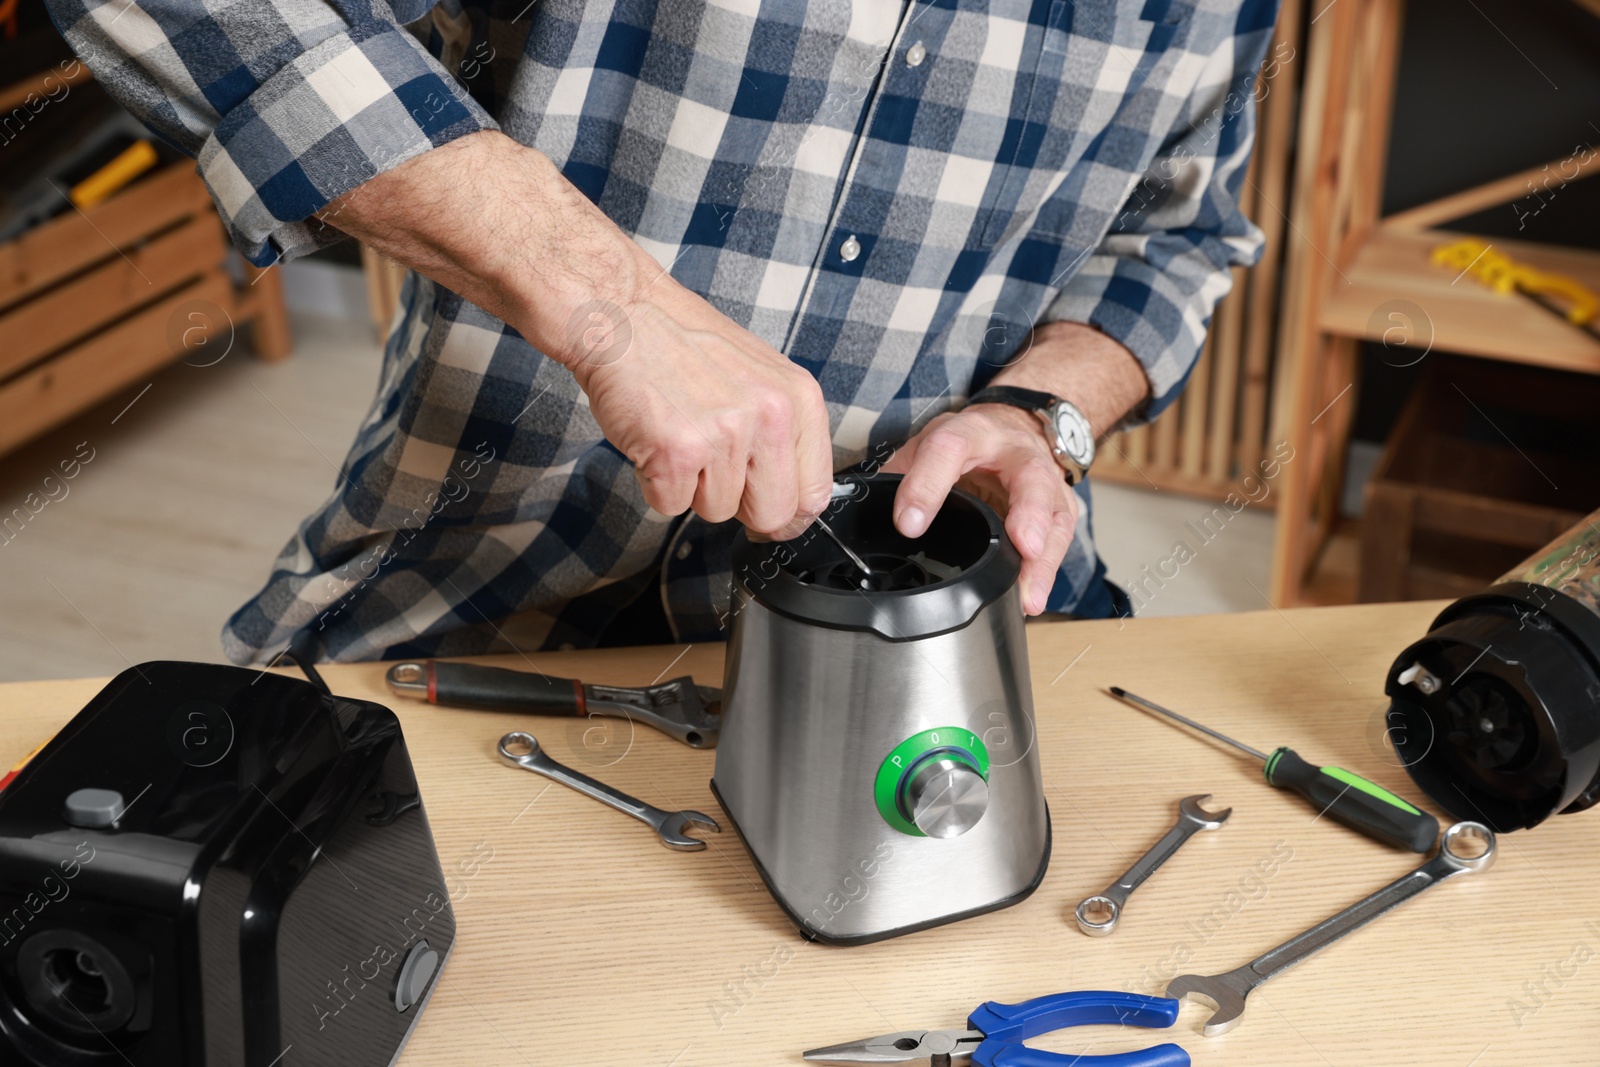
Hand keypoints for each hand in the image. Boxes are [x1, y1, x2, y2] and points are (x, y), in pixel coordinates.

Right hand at [570, 288, 833, 537]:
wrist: (623, 313)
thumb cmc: (683, 344)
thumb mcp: (759, 376)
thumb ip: (781, 434)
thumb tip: (787, 501)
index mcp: (799, 399)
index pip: (814, 493)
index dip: (787, 515)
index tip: (764, 510)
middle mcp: (771, 417)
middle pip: (772, 515)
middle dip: (739, 506)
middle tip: (712, 468)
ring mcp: (725, 435)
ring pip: (717, 511)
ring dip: (691, 487)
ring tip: (678, 434)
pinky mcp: (679, 451)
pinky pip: (671, 505)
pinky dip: (655, 483)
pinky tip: (654, 439)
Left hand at [883, 404, 1078, 614]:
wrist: (1016, 427)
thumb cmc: (969, 441)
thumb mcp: (928, 445)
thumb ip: (901, 474)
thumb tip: (859, 506)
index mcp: (972, 433)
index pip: (948, 450)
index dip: (928, 486)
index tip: (908, 524)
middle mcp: (1017, 453)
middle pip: (1029, 477)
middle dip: (1028, 513)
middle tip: (1023, 545)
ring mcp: (1046, 480)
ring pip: (1055, 515)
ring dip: (1044, 558)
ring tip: (1028, 594)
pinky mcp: (1061, 507)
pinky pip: (1061, 541)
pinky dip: (1048, 572)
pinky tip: (1032, 599)